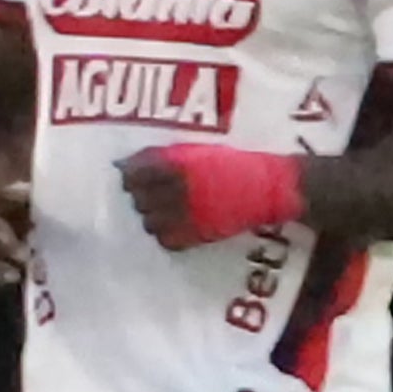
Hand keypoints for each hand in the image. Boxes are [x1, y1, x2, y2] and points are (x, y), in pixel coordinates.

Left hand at [120, 143, 306, 253]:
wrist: (270, 187)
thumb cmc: (233, 164)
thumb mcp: (197, 151)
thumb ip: (162, 157)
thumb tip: (123, 164)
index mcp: (179, 165)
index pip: (134, 172)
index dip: (129, 175)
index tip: (131, 175)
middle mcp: (179, 190)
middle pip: (138, 199)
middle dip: (139, 196)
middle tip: (149, 193)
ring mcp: (188, 215)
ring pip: (148, 222)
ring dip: (151, 216)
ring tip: (163, 210)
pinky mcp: (198, 235)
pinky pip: (166, 240)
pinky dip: (166, 234)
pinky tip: (174, 226)